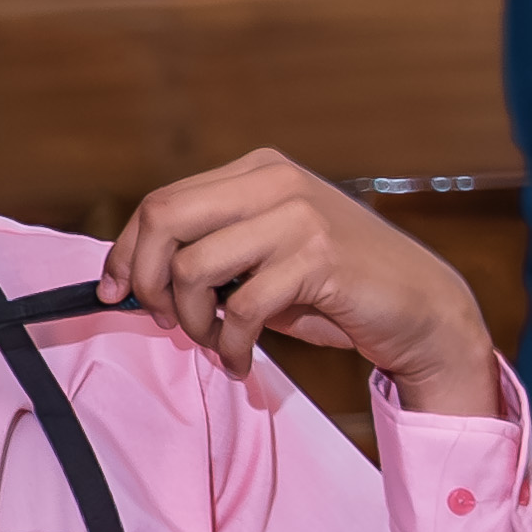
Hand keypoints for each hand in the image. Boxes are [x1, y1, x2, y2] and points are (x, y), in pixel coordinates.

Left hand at [103, 152, 501, 423]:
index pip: (161, 202)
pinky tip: (242, 360)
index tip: (111, 293)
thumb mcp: (262, 257)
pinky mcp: (319, 257)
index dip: (124, 252)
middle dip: (146, 280)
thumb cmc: (333, 289)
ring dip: (193, 322)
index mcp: (257, 171)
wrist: (420, 308)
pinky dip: (231, 346)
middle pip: (163, 219)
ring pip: (194, 267)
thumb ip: (209, 253)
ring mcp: (299, 215)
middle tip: (166, 320)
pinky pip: (242, 308)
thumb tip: (128, 279)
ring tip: (215, 342)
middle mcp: (276, 181)